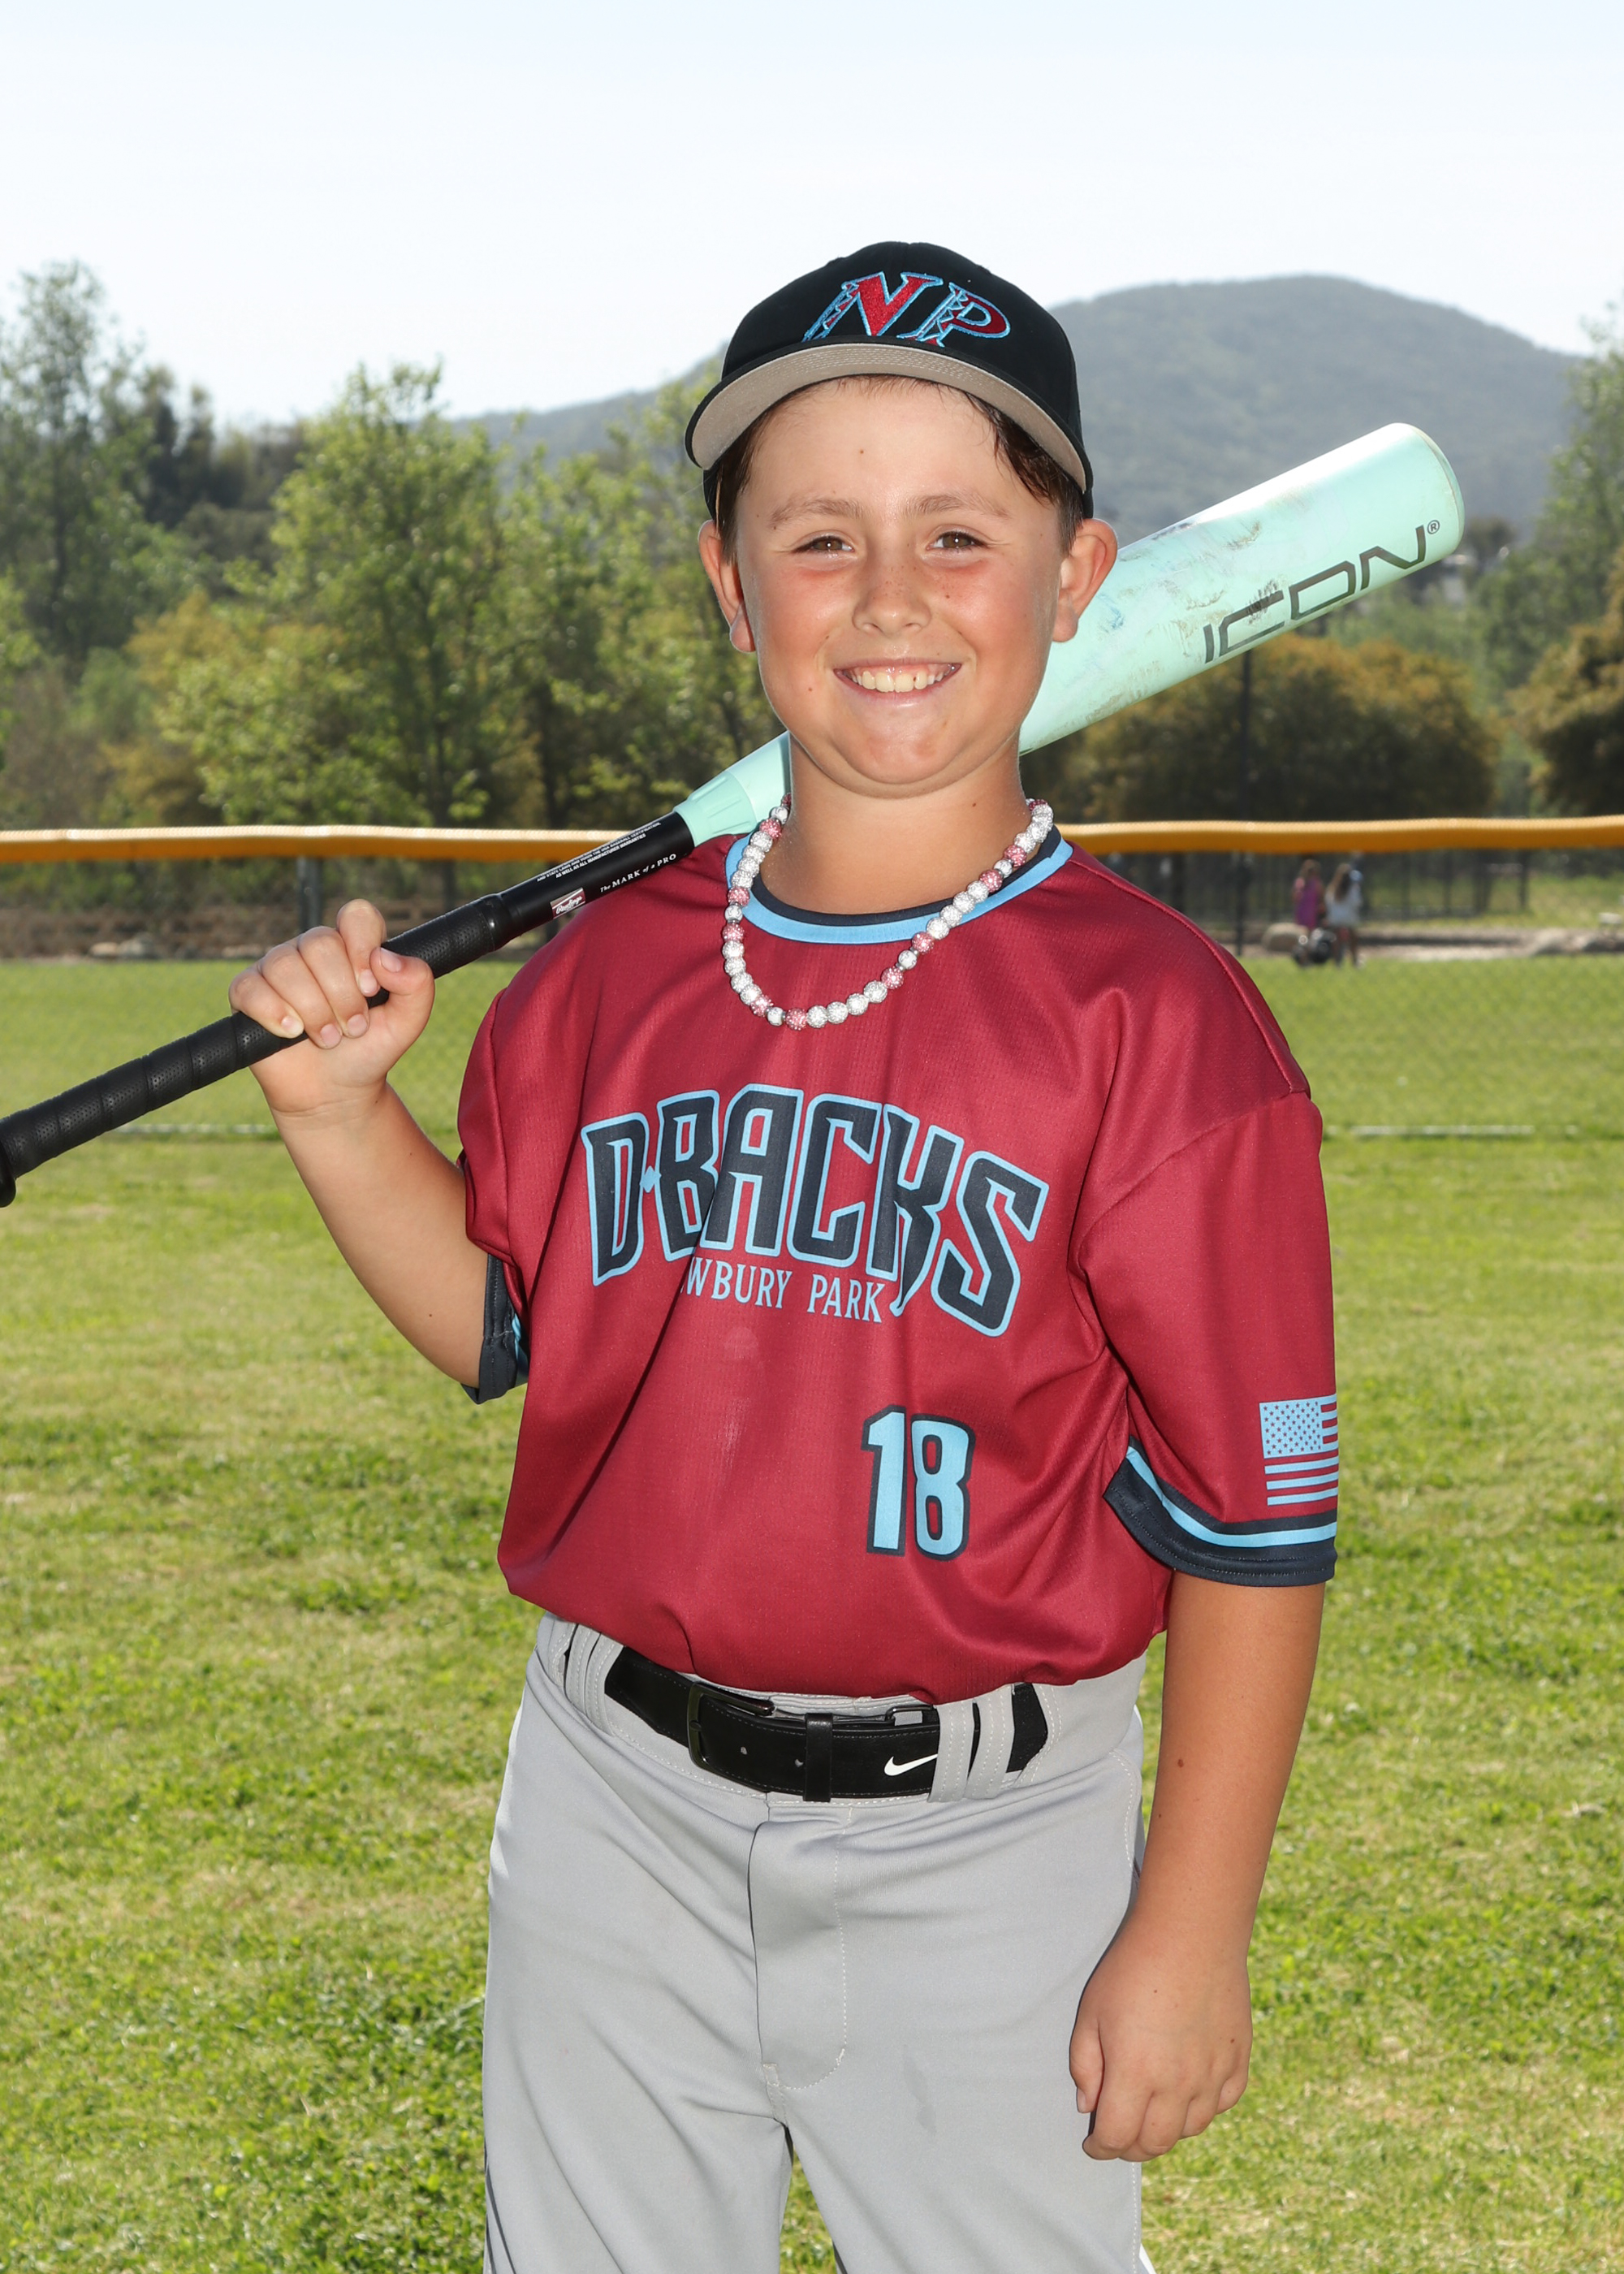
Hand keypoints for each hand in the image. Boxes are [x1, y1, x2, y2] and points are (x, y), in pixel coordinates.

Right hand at [228, 900, 434, 1119]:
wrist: (335, 1092)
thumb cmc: (369, 1050)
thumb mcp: (407, 1022)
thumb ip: (416, 985)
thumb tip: (384, 958)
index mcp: (352, 946)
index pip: (356, 916)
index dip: (362, 947)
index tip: (371, 989)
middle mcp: (312, 950)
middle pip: (320, 944)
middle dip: (341, 994)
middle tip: (353, 1029)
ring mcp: (277, 968)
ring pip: (285, 966)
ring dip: (312, 1010)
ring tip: (327, 1039)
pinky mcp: (247, 992)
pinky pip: (249, 988)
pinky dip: (274, 1013)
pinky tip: (291, 1033)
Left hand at [1069, 1914, 1251, 2161]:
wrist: (1191, 1933)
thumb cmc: (1132, 1968)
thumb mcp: (1091, 2012)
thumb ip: (1085, 2065)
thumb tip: (1089, 2107)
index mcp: (1136, 2073)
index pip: (1117, 2136)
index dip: (1101, 2148)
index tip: (1094, 2144)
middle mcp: (1178, 2084)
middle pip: (1155, 2143)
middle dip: (1131, 2148)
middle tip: (1120, 2136)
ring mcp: (1212, 2074)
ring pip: (1190, 2130)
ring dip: (1166, 2132)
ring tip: (1151, 2116)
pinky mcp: (1237, 2060)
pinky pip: (1222, 2104)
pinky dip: (1202, 2110)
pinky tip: (1188, 2095)